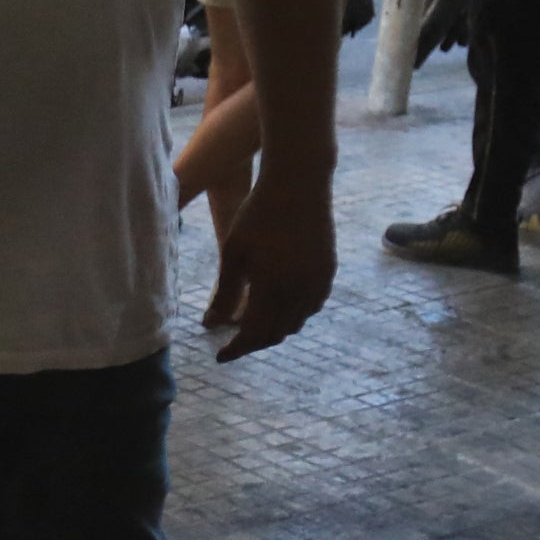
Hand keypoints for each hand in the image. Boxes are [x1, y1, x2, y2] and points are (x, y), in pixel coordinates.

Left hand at [206, 156, 335, 360]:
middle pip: (276, 334)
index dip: (236, 349)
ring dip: (275, 330)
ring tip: (255, 327)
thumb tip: (211, 324)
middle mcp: (300, 291)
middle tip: (235, 344)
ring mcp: (319, 282)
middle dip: (254, 343)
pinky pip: (311, 306)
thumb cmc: (258, 213)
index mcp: (273, 288)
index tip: (220, 356)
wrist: (299, 183)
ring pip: (296, 322)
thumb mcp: (233, 252)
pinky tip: (281, 308)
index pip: (254, 334)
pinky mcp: (328, 271)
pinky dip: (294, 315)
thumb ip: (224, 292)